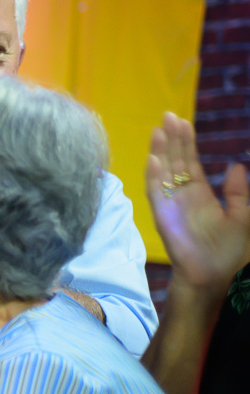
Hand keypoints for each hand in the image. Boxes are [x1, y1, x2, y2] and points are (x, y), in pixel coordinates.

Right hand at [147, 112, 249, 292]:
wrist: (215, 277)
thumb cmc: (229, 253)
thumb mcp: (242, 218)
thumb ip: (238, 193)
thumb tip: (236, 166)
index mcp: (201, 194)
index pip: (190, 162)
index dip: (186, 142)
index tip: (182, 121)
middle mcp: (183, 196)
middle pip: (174, 162)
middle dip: (171, 139)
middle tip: (167, 116)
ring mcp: (171, 205)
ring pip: (162, 173)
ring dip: (159, 152)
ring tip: (158, 130)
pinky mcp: (163, 217)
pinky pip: (156, 194)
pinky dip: (153, 177)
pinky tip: (153, 160)